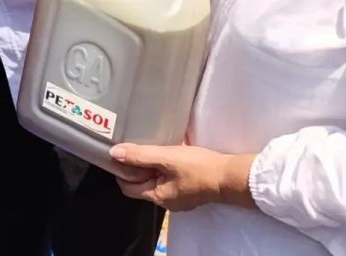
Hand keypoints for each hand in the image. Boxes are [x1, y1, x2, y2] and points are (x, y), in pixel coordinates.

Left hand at [111, 143, 255, 211]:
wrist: (230, 175)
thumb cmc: (198, 168)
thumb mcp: (166, 157)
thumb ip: (140, 155)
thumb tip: (114, 153)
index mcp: (158, 197)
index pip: (128, 188)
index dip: (121, 171)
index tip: (121, 153)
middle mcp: (167, 201)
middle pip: (141, 183)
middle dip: (137, 166)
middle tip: (136, 145)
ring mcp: (180, 196)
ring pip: (156, 179)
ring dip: (152, 164)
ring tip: (151, 145)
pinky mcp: (189, 188)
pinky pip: (170, 177)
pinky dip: (165, 166)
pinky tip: (168, 152)